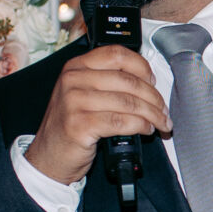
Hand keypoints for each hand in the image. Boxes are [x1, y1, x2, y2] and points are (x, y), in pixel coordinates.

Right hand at [24, 47, 171, 184]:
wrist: (49, 156)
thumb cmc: (71, 126)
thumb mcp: (83, 94)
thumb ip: (107, 82)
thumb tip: (148, 83)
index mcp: (76, 67)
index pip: (117, 54)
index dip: (142, 67)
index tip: (153, 81)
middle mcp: (73, 80)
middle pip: (128, 81)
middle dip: (154, 97)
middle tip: (163, 110)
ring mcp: (74, 102)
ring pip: (128, 102)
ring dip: (152, 114)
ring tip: (160, 123)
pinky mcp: (79, 125)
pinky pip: (122, 122)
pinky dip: (140, 126)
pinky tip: (146, 130)